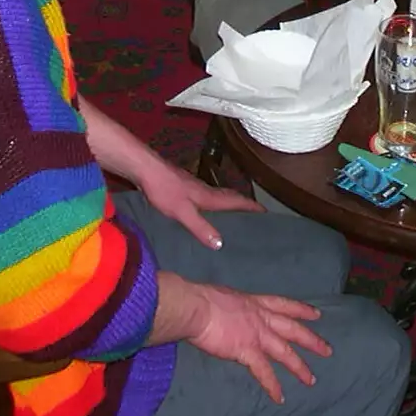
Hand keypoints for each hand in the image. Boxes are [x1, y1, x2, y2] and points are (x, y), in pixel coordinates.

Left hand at [139, 162, 262, 249]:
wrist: (146, 170)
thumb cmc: (165, 190)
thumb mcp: (183, 212)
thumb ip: (201, 227)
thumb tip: (221, 244)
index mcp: (211, 197)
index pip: (239, 201)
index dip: (254, 207)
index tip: (268, 214)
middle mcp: (208, 191)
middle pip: (233, 199)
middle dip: (247, 207)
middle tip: (257, 220)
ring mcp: (197, 189)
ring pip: (221, 198)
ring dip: (232, 207)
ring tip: (238, 219)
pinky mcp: (186, 189)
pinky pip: (208, 200)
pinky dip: (216, 207)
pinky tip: (210, 214)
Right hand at [189, 283, 331, 402]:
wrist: (196, 307)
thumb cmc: (203, 299)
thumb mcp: (225, 296)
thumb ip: (233, 306)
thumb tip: (228, 309)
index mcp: (255, 302)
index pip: (284, 305)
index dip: (301, 310)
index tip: (316, 314)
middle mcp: (261, 318)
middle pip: (293, 330)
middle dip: (312, 340)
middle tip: (328, 350)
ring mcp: (257, 335)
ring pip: (285, 353)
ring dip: (299, 367)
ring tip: (311, 380)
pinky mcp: (247, 351)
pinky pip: (264, 372)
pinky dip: (272, 386)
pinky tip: (279, 397)